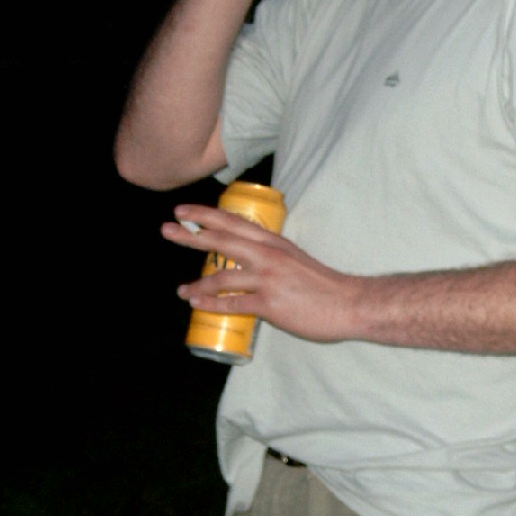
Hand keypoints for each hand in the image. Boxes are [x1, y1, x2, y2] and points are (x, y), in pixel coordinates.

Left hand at [163, 202, 358, 342]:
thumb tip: (248, 262)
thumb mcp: (294, 258)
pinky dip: (212, 304)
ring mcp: (267, 279)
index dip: (206, 214)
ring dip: (197, 284)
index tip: (183, 211)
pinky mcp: (269, 304)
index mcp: (273, 242)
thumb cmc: (323, 284)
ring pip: (222, 277)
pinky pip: (233, 304)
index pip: (233, 222)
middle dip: (191, 235)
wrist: (348, 303)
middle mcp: (267, 255)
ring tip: (181, 290)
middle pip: (222, 240)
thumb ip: (271, 257)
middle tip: (167, 230)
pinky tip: (197, 305)